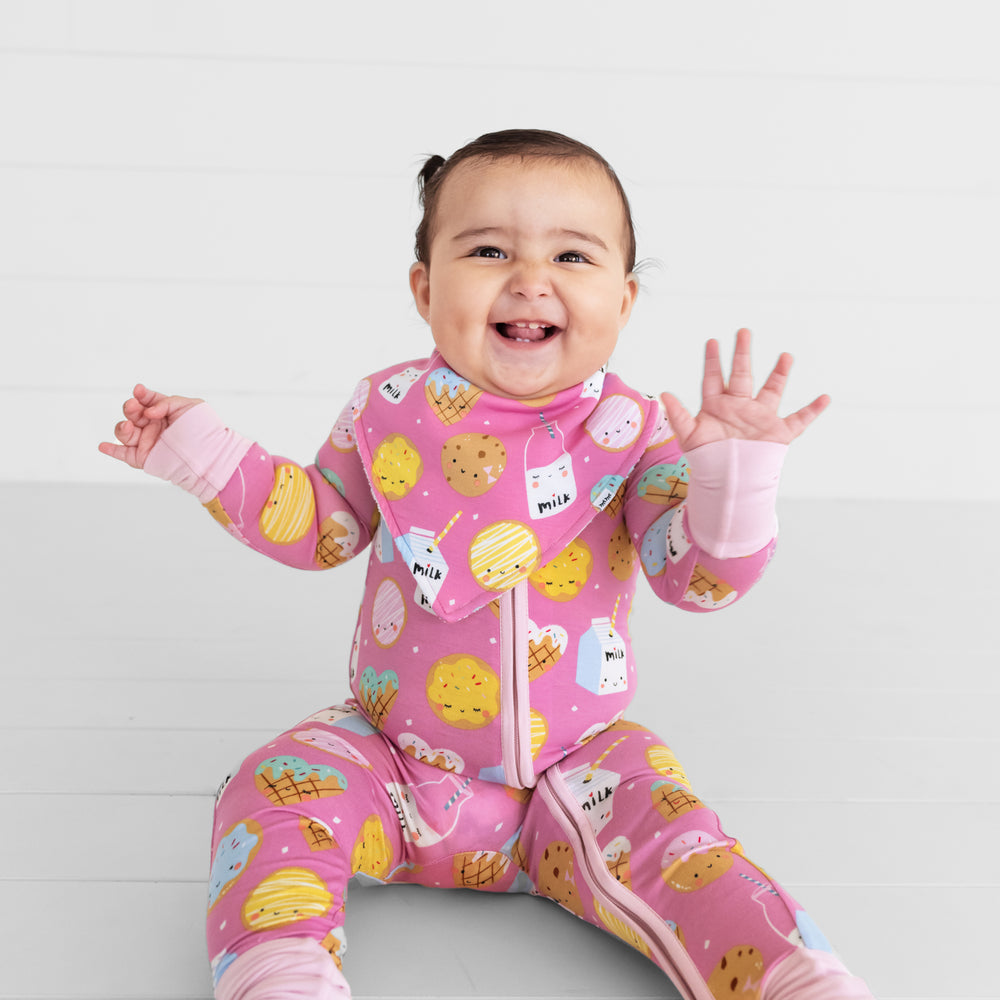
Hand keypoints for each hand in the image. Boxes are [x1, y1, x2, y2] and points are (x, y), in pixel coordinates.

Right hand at [98, 383, 202, 469]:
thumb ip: (166, 403)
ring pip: (124, 432)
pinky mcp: (143, 457)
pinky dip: (111, 450)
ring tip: (128, 425)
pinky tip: (103, 446)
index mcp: (163, 412)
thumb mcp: (189, 406)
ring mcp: (146, 441)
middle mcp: (152, 426)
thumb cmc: (204, 430)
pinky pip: (122, 454)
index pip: (146, 400)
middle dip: (130, 408)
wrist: (210, 455)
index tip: (139, 391)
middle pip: (132, 413)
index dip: (141, 394)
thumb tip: (147, 412)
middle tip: (134, 406)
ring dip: (121, 427)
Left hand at [659, 328, 829, 450]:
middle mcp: (740, 407)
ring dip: (780, 374)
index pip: (714, 378)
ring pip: (772, 390)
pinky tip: (825, 397)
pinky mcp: (778, 433)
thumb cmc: (707, 461)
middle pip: (742, 375)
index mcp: (717, 406)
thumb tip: (663, 394)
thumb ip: (678, 415)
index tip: (712, 341)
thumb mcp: (689, 437)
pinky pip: (800, 420)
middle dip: (742, 354)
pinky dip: (813, 410)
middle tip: (743, 331)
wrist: (727, 483)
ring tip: (786, 355)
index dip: (712, 360)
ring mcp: (760, 418)